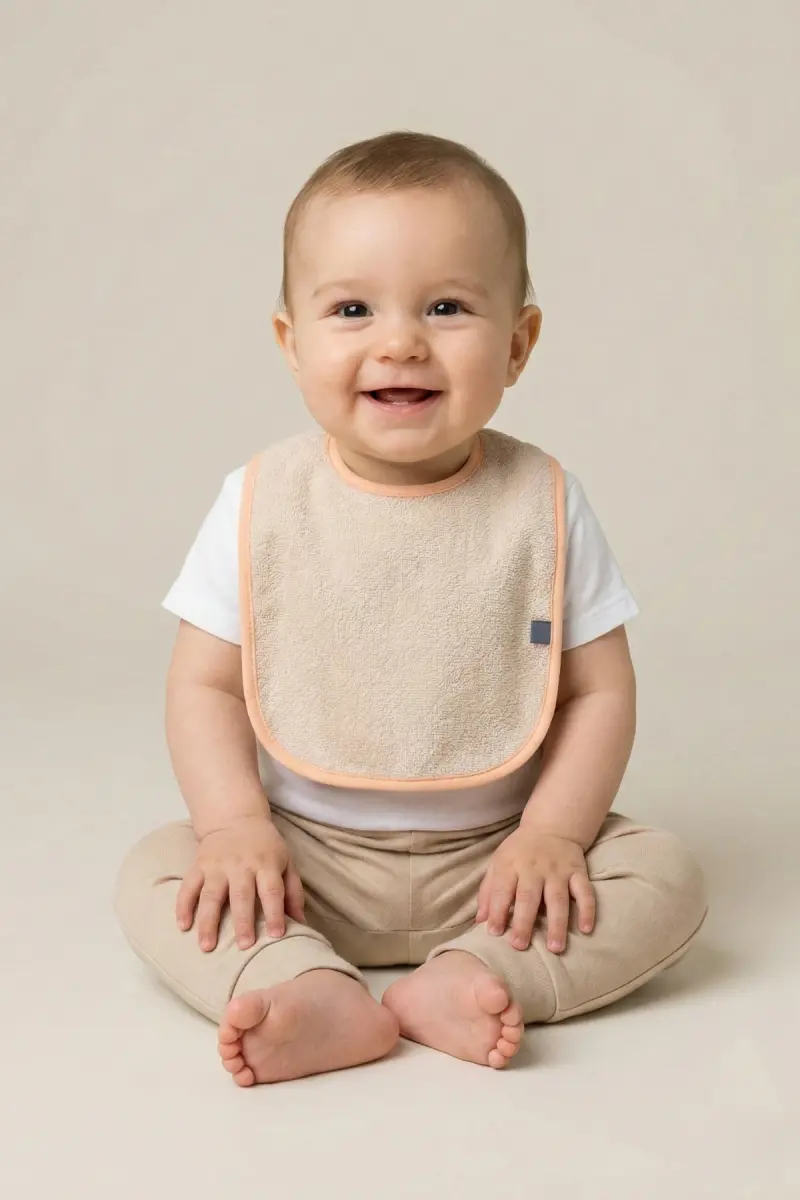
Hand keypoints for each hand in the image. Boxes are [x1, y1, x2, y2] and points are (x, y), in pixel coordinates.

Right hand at [176, 815, 304, 951]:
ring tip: (207, 947)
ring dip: (208, 921)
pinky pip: (188, 887)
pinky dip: (183, 906)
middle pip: (241, 895)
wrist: (236, 819)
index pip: (271, 890)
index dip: (274, 913)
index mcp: (266, 864)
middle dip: (242, 921)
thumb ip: (293, 891)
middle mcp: (240, 864)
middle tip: (244, 946)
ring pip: (211, 895)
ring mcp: (217, 865)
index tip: (276, 936)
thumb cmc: (266, 847)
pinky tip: (183, 927)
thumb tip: (300, 922)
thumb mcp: (286, 861)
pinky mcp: (198, 865)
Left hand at [476, 828, 594, 952]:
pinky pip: (585, 892)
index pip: (501, 890)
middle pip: (528, 897)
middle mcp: (534, 868)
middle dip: (524, 922)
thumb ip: (488, 891)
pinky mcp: (578, 872)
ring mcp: (558, 871)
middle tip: (520, 946)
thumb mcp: (498, 863)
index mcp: (510, 865)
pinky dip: (587, 910)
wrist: (551, 826)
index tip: (494, 934)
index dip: (496, 912)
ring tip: (555, 948)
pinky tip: (586, 929)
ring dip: (557, 924)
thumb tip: (480, 921)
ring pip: (557, 899)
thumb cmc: (519, 851)